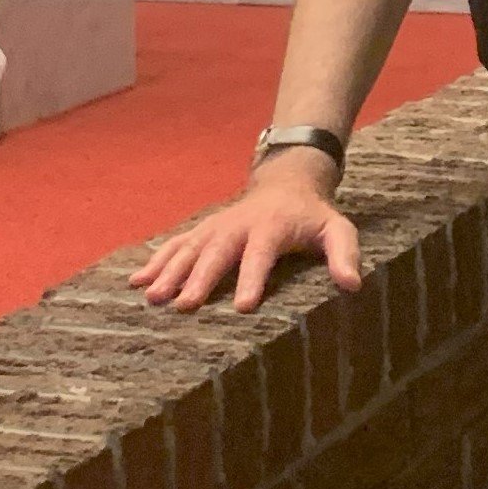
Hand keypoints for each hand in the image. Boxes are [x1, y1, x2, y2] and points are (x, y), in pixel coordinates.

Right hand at [130, 153, 361, 313]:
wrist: (287, 182)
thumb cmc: (313, 216)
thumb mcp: (337, 229)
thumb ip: (344, 254)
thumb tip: (352, 285)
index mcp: (272, 227)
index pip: (261, 253)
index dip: (253, 277)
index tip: (242, 306)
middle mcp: (239, 225)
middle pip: (218, 251)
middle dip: (200, 278)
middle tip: (184, 306)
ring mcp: (217, 226)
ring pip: (190, 247)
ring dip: (170, 271)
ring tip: (153, 298)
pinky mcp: (204, 230)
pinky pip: (176, 244)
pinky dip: (155, 261)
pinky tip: (135, 282)